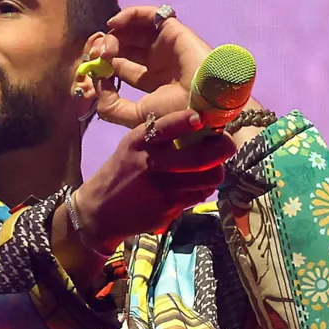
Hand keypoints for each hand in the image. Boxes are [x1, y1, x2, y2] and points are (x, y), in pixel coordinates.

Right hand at [73, 109, 236, 252]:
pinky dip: (203, 190)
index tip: (201, 118)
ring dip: (216, 173)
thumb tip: (199, 126)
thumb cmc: (122, 171)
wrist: (100, 210)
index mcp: (139, 143)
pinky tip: (197, 187)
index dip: (185, 121)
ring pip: (207, 178)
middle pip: (200, 157)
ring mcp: (161, 188)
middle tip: (228, 145)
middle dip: (222, 149)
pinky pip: (199, 196)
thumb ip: (158, 137)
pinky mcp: (168, 209)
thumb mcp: (132, 147)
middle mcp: (150, 164)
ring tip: (213, 169)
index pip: (165, 127)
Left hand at [89, 5, 212, 127]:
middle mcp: (159, 62)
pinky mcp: (172, 30)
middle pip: (125, 48)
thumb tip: (98, 84)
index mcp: (153, 83)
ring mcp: (166, 45)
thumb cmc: (173, 112)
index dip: (104, 67)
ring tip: (105, 47)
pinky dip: (128, 15)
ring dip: (114, 35)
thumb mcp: (135, 117)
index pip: (122, 68)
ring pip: (133, 31)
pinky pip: (148, 15)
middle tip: (94, 55)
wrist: (204, 101)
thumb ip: (111, 107)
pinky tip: (114, 24)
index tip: (92, 69)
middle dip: (106, 49)